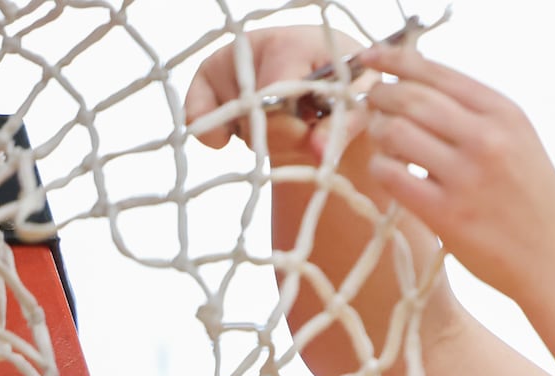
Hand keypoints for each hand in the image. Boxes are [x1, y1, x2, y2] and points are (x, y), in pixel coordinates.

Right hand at [183, 26, 366, 162]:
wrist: (326, 75)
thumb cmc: (347, 86)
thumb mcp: (358, 104)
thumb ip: (342, 126)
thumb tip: (319, 152)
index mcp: (294, 44)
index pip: (276, 98)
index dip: (295, 131)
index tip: (314, 141)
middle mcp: (255, 44)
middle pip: (254, 116)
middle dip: (283, 138)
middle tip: (305, 130)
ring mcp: (228, 60)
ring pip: (233, 123)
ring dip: (261, 139)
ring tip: (286, 122)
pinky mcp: (207, 76)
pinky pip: (196, 116)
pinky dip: (214, 135)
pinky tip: (234, 136)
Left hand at [355, 45, 554, 308]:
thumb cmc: (533, 201)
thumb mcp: (519, 141)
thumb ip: (476, 113)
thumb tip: (413, 84)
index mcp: (504, 114)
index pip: (435, 71)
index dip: (394, 59)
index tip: (371, 58)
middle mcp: (487, 139)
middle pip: (409, 97)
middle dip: (379, 96)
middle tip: (372, 105)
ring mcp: (466, 177)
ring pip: (395, 132)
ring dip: (378, 133)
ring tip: (387, 144)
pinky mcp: (447, 215)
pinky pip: (391, 176)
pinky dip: (381, 168)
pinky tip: (391, 173)